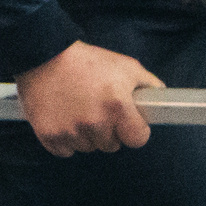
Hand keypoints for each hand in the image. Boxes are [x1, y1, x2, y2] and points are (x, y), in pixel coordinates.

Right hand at [14, 41, 161, 157]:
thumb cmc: (86, 61)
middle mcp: (95, 123)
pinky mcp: (49, 135)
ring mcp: (70, 131)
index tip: (127, 122)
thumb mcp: (125, 66)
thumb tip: (161, 100)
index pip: (138, 140)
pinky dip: (65, 139)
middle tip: (97, 108)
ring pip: (88, 147)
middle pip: (111, 145)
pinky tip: (63, 118)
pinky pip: (65, 150)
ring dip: (86, 134)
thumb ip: (148, 84)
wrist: (45, 55)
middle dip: (108, 130)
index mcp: (117, 106)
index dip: (134, 129)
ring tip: (77, 109)